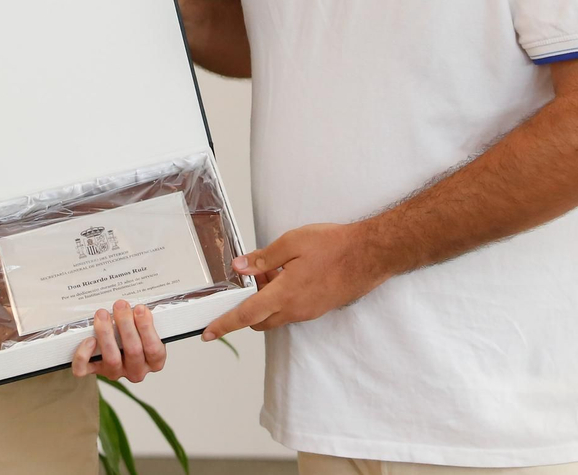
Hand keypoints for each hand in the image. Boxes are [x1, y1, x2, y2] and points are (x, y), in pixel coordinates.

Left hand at [70, 300, 167, 381]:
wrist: (119, 347)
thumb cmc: (136, 334)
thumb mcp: (145, 328)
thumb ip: (142, 320)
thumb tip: (133, 303)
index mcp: (154, 361)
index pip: (153, 349)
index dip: (146, 328)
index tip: (140, 308)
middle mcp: (137, 370)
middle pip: (133, 351)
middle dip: (126, 325)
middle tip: (120, 305)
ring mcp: (116, 372)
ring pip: (112, 359)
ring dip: (106, 334)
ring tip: (102, 314)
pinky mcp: (96, 371)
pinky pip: (85, 369)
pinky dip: (84, 355)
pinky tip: (88, 339)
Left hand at [201, 223, 390, 340]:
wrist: (370, 255)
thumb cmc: (334, 246)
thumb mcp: (293, 242)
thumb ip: (264, 258)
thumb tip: (240, 267)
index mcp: (284, 294)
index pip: (246, 315)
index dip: (224, 325)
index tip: (207, 334)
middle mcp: (295, 310)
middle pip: (259, 320)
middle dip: (248, 306)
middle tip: (255, 277)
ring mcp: (308, 312)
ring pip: (276, 315)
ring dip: (268, 300)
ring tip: (278, 269)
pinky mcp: (318, 309)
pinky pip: (292, 310)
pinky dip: (283, 298)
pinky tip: (293, 274)